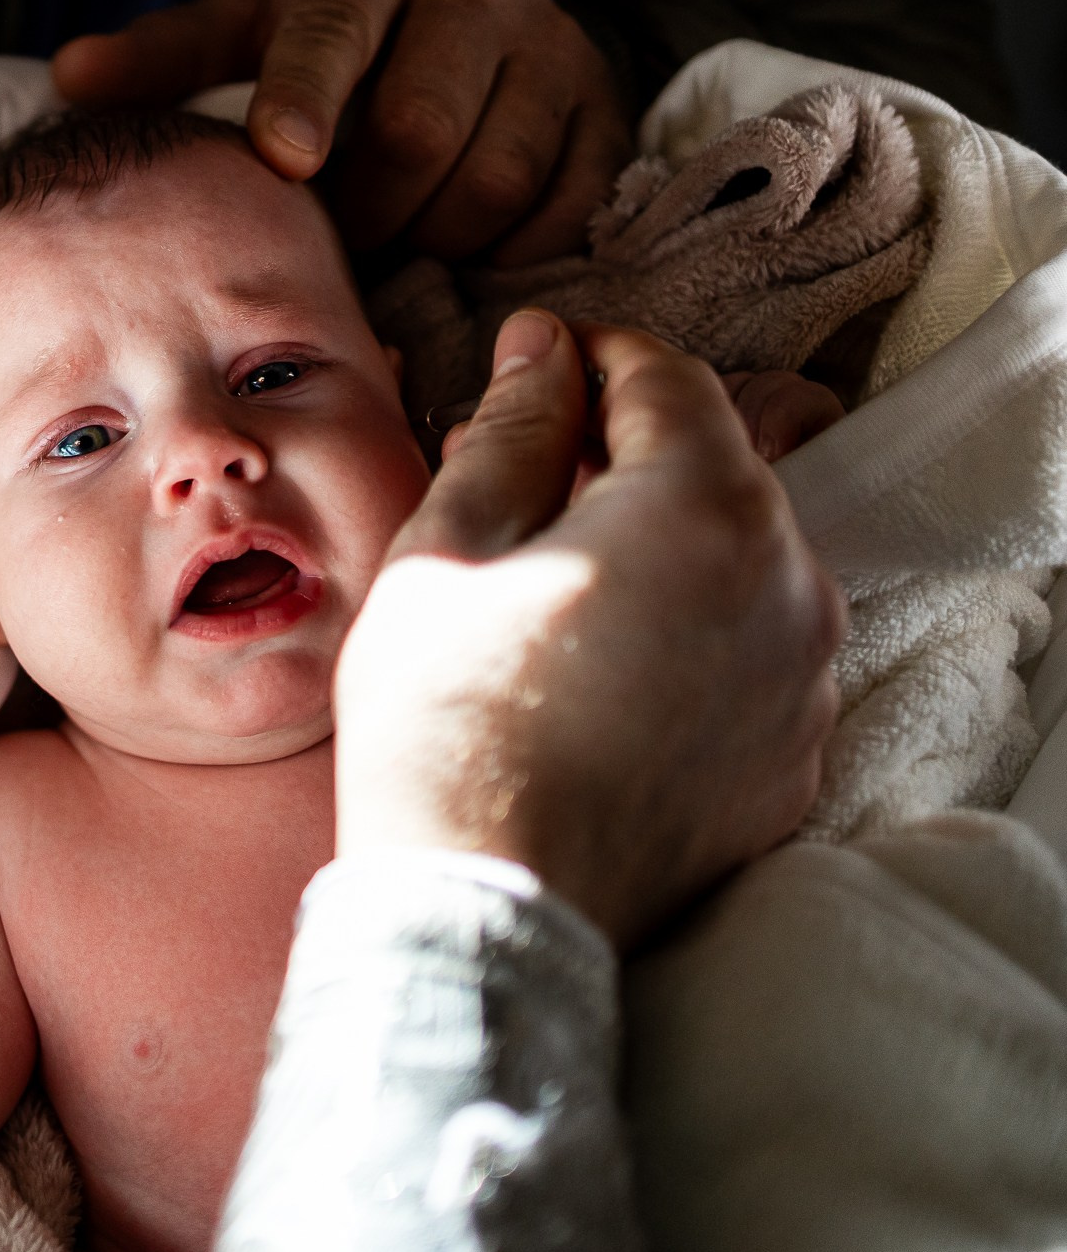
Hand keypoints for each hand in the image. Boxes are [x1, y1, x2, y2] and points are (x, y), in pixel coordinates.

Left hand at [52, 0, 631, 264]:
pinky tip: (459, 249)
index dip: (307, 97)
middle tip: (328, 239)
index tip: (282, 158)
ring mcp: (552, 50)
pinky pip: (554, 210)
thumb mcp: (249, 28)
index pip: (338, 30)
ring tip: (389, 240)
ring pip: (488, 179)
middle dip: (362, 207)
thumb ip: (166, 57)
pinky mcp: (603, 113)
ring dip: (426, 236)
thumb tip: (72, 76)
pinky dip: (501, 251)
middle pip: (417, 128)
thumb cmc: (332, 36)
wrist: (469, 16)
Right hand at [334, 311, 845, 947]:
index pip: (665, 378)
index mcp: (702, 506)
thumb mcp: (447, 547)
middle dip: (623, 454)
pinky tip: (600, 666)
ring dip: (659, 545)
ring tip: (555, 582)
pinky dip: (689, 634)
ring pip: (738, 561)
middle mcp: (788, 579)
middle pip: (715, 468)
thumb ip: (511, 432)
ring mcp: (805, 677)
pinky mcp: (795, 755)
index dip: (588, 355)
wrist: (490, 900)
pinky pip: (750, 653)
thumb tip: (539, 351)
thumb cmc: (449, 721)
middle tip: (522, 476)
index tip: (531, 361)